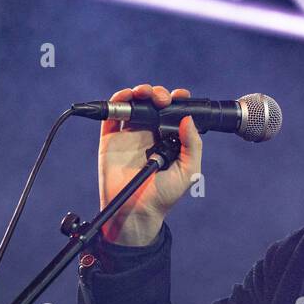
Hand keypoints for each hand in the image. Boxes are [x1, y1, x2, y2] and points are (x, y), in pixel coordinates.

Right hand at [97, 83, 202, 245]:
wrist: (137, 211)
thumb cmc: (164, 196)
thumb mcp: (188, 171)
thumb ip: (192, 146)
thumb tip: (188, 119)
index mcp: (169, 139)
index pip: (174, 112)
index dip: (178, 100)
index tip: (181, 96)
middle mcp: (150, 133)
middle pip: (154, 103)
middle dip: (159, 94)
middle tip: (163, 100)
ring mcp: (130, 134)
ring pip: (134, 103)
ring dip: (140, 92)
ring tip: (145, 94)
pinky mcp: (111, 138)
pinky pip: (112, 114)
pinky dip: (118, 100)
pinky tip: (127, 97)